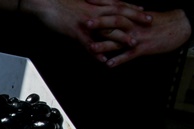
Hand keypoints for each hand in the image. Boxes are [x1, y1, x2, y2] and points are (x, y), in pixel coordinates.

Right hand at [24, 0, 152, 49]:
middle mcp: (94, 12)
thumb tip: (94, 11)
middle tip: (149, 24)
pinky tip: (103, 59)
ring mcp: (86, 22)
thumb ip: (89, 8)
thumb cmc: (58, 3)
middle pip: (119, 15)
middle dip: (135, 19)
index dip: (132, 7)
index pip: (118, 4)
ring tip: (132, 44)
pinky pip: (89, 43)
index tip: (144, 10)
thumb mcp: (78, 3)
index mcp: (95, 4)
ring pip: (108, 30)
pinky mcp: (76, 32)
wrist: (44, 3)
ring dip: (121, 37)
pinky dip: (97, 51)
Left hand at [91, 8, 193, 65]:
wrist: (182, 26)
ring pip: (120, 39)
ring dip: (104, 44)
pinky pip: (129, 55)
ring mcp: (139, 36)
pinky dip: (119, 59)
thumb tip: (116, 13)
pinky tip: (108, 64)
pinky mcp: (144, 48)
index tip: (88, 0)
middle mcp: (135, 24)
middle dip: (100, 22)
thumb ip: (130, 15)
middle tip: (85, 22)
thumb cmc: (163, 21)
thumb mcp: (144, 15)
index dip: (102, 3)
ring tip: (91, 47)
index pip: (116, 5)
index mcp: (134, 14)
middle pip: (116, 20)